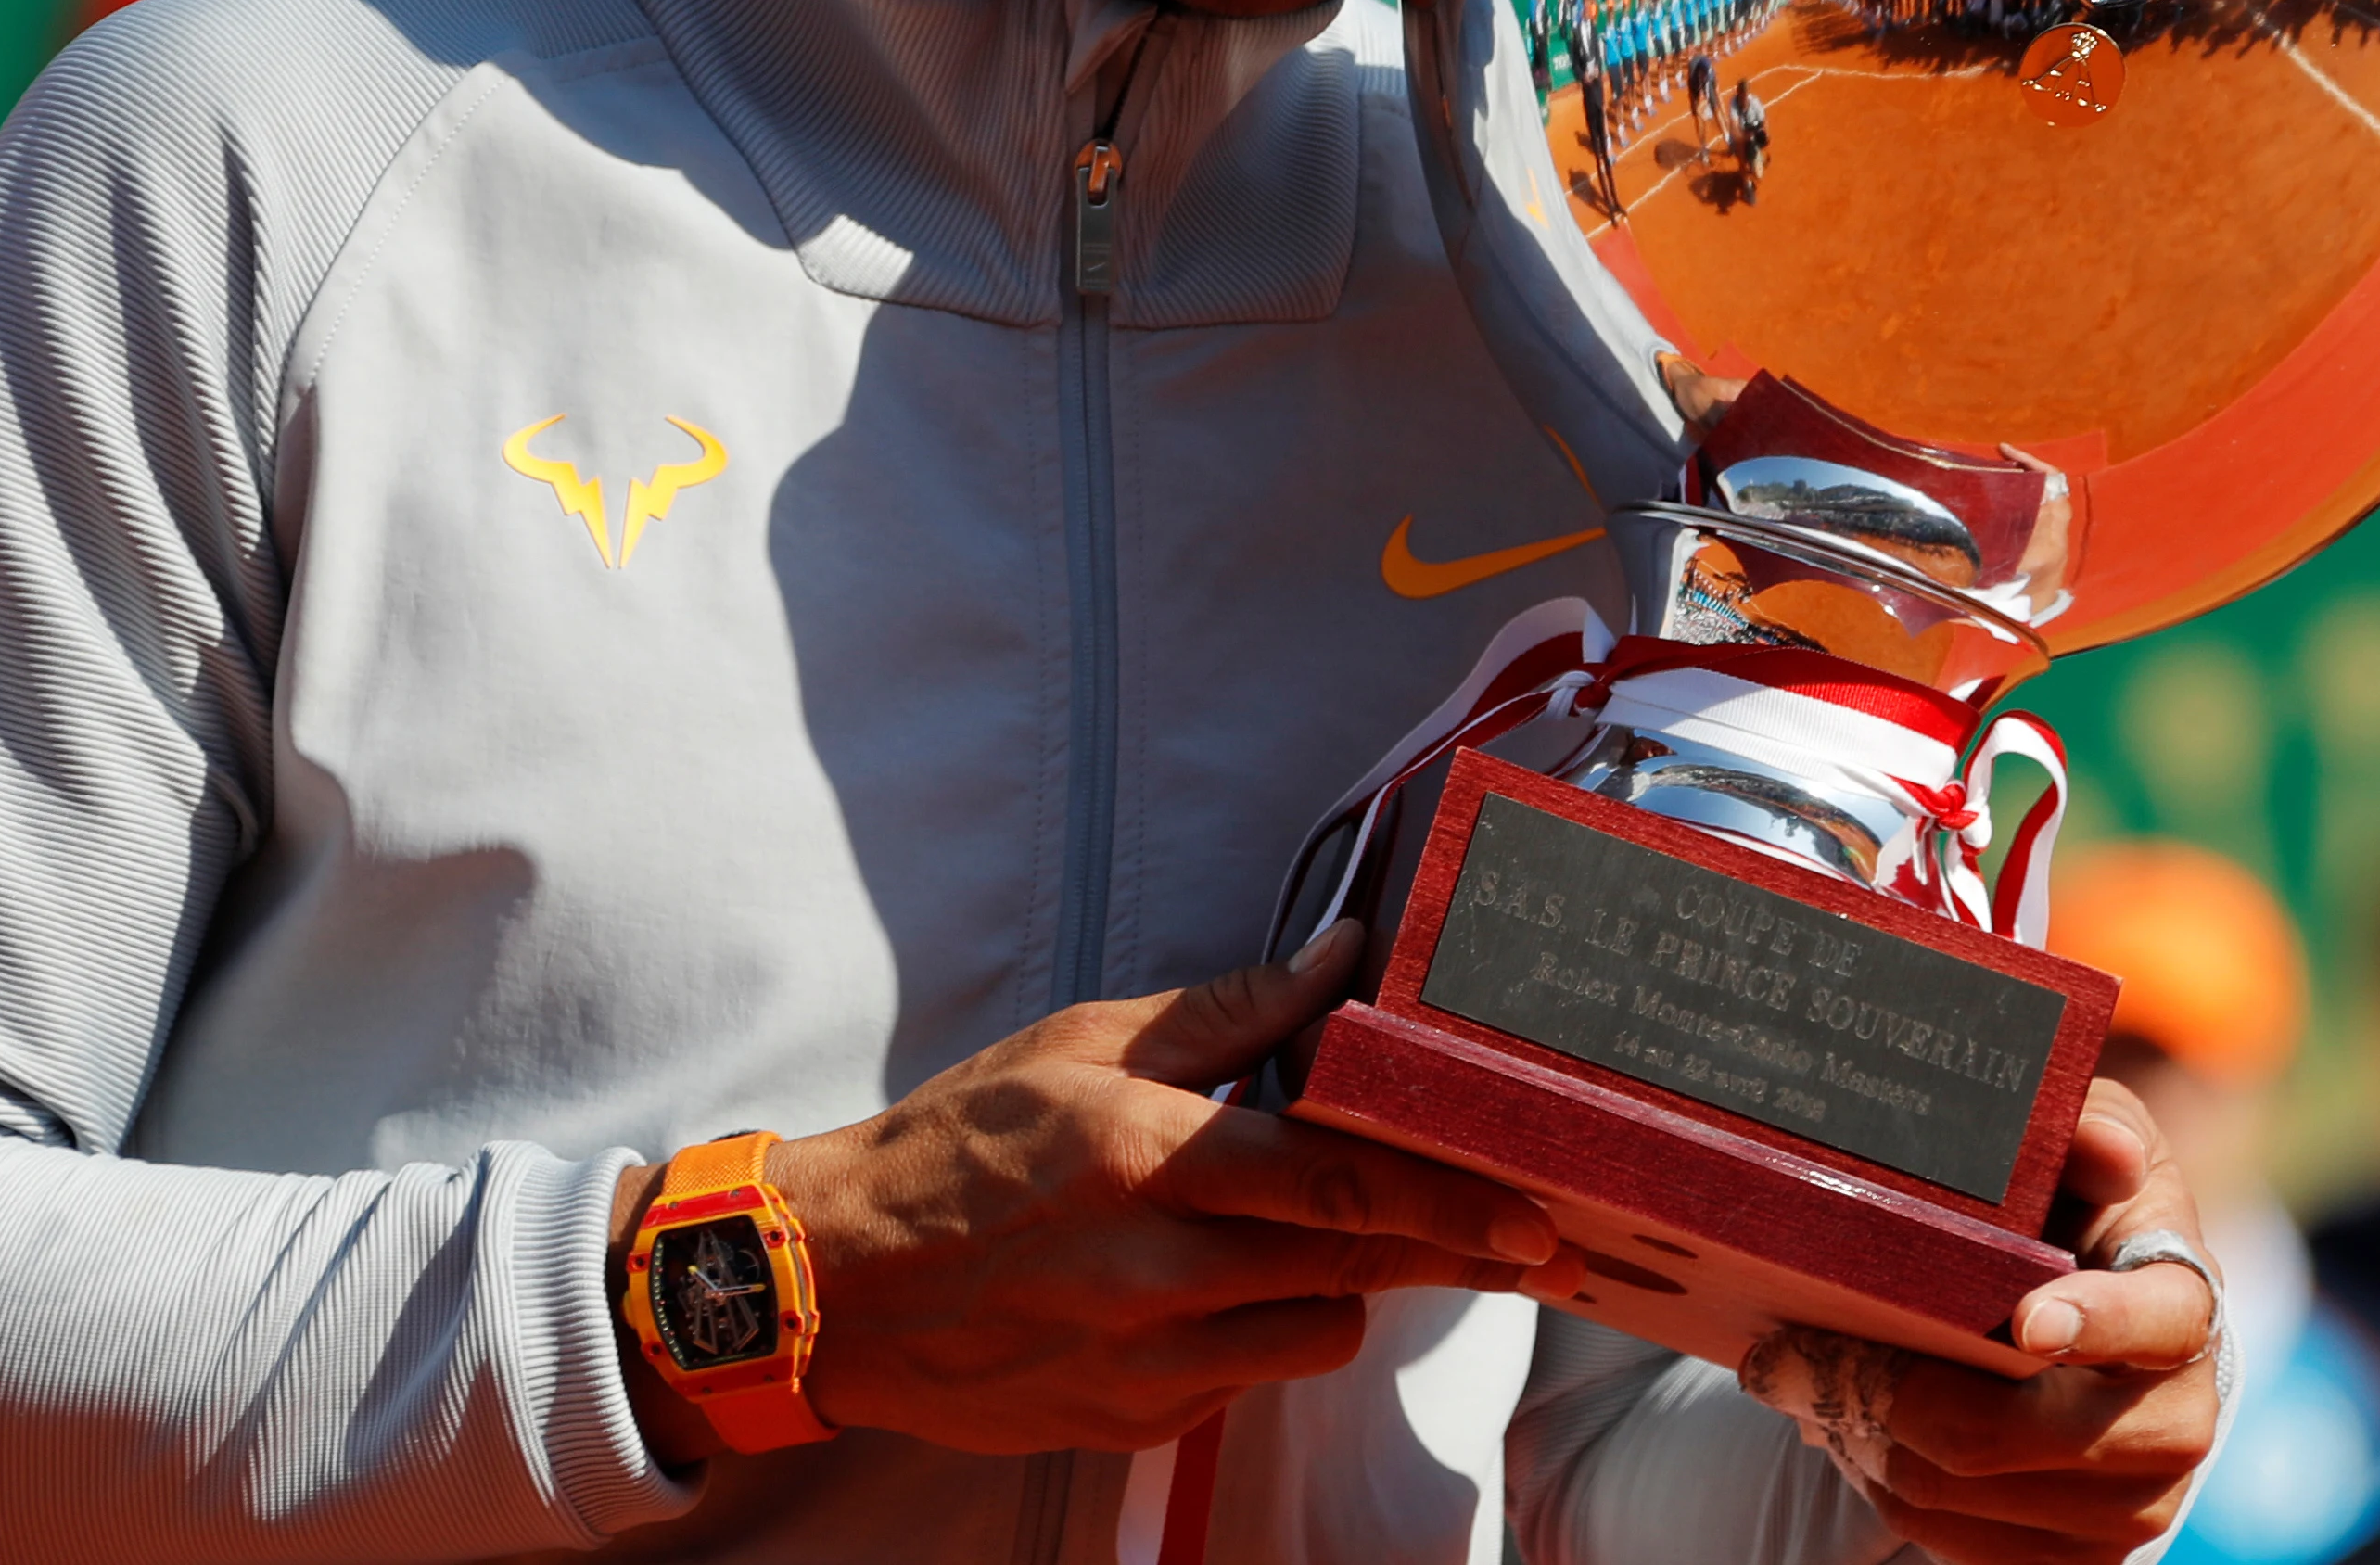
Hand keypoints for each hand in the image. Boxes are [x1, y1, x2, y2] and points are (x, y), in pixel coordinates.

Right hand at [618, 920, 1583, 1458]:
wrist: (838, 1283)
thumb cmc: (960, 1149)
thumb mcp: (1083, 1043)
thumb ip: (1228, 1012)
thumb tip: (1342, 956)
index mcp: (1152, 1160)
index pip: (1342, 1186)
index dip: (1454, 1202)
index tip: (1536, 1212)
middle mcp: (1162, 1273)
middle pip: (1359, 1270)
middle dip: (1460, 1255)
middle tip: (1541, 1247)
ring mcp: (1152, 1364)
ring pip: (1318, 1333)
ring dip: (1341, 1287)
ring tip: (1317, 1240)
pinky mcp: (1140, 1422)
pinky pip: (1247, 1376)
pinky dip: (1257, 1330)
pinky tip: (1216, 1288)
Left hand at [1742, 1077, 2225, 1564]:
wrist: (2088, 1330)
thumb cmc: (2075, 1215)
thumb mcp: (2079, 1150)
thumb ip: (2088, 1130)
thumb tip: (2104, 1148)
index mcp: (2185, 1303)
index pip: (2160, 1321)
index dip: (2097, 1322)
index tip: (2025, 1319)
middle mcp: (2175, 1421)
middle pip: (2012, 1432)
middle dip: (1886, 1387)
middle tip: (1787, 1347)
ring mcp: (2130, 1508)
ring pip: (1955, 1490)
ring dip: (1862, 1434)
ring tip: (1809, 1374)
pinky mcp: (2077, 1564)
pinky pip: (1945, 1540)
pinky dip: (1879, 1481)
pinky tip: (1855, 1426)